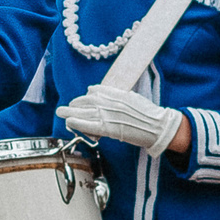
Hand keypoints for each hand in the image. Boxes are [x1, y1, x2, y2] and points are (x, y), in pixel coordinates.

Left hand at [60, 86, 186, 156]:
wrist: (158, 126)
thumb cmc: (148, 115)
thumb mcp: (133, 99)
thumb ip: (117, 96)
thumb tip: (99, 93)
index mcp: (117, 94)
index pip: (96, 91)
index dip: (86, 97)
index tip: (81, 99)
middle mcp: (111, 102)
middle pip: (87, 102)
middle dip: (75, 105)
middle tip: (65, 107)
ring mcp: (109, 114)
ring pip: (84, 113)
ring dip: (70, 113)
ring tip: (61, 112)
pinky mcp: (109, 128)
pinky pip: (89, 125)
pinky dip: (78, 123)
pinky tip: (69, 122)